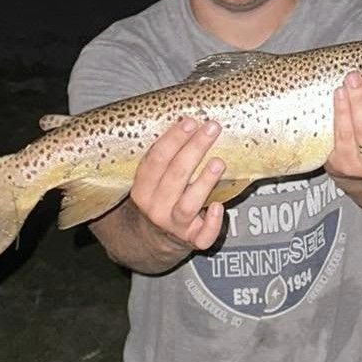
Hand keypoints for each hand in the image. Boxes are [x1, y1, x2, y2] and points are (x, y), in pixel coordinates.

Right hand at [128, 116, 226, 250]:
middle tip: (212, 128)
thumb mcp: (153, 180)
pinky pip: (202, 236)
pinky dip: (212, 223)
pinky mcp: (192, 240)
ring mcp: (173, 225)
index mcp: (142, 189)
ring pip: (188, 205)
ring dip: (203, 183)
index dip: (173, 140)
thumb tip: (190, 122)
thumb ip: (166, 158)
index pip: (156, 160)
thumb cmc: (160, 197)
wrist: (154, 239)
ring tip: (218, 162)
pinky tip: (219, 207)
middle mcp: (155, 208)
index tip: (190, 122)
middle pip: (174, 176)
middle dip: (194, 149)